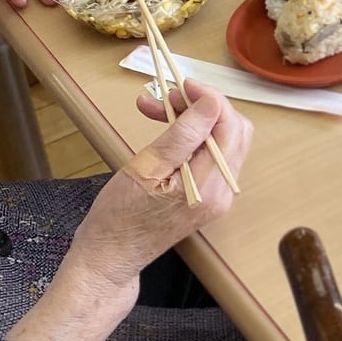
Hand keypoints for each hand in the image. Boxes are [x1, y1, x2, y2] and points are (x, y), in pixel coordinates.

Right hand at [63, 82, 250, 306]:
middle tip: (165, 97)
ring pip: (220, 141)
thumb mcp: (147, 168)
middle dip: (201, 106)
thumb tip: (212, 102)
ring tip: (155, 109)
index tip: (182, 84)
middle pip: (231, 131)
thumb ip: (184, 134)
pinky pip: (208, 156)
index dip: (209, 99)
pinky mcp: (206, 196)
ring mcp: (217, 195)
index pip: (229, 126)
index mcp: (210, 185)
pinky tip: (163, 130)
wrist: (110, 256)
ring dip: (192, 119)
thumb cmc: (119, 216)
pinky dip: (189, 137)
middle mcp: (222, 191)